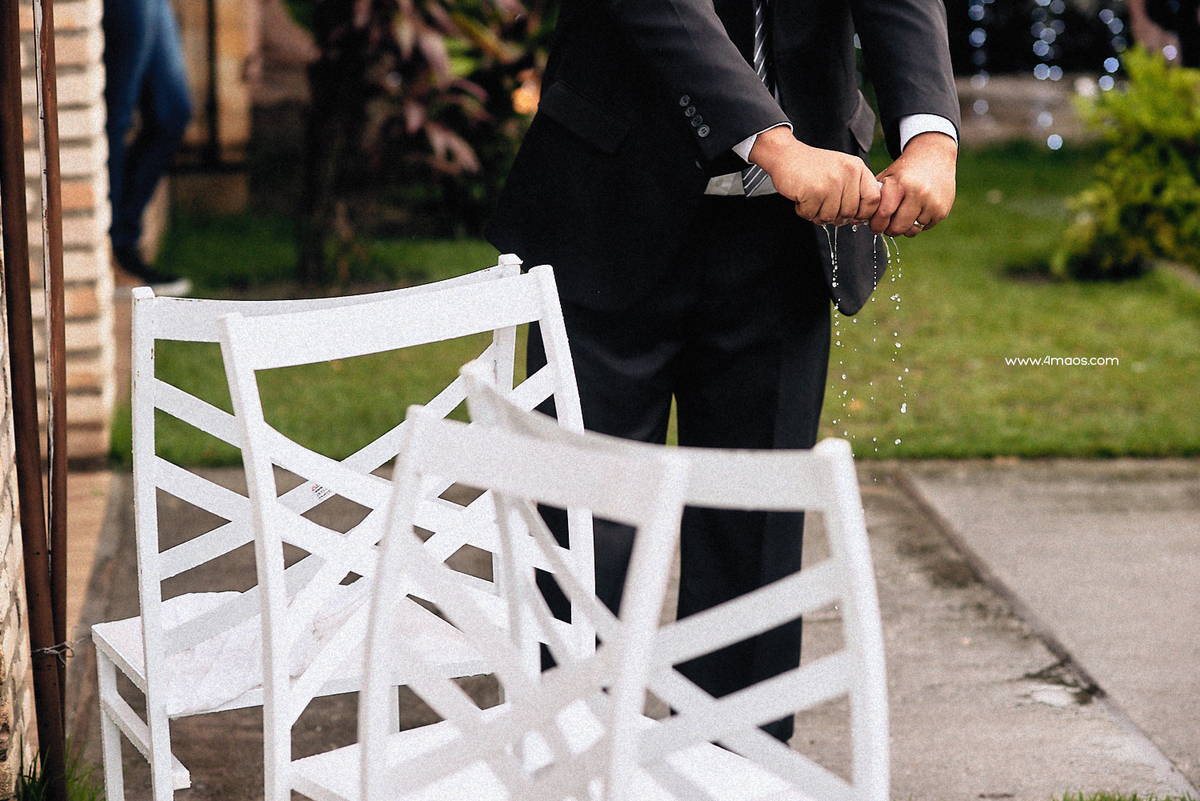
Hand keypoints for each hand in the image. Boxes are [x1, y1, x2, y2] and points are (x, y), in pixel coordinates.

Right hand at [749, 127, 881, 224]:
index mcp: (857, 168)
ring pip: (831, 216)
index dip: (864, 212)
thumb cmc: (812, 167)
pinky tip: (802, 198)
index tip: (854, 215)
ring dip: (817, 214)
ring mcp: (831, 183)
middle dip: (835, 215)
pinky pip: (812, 215)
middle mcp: (847, 173)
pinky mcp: (814, 191)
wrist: (786, 155)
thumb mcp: (840, 171)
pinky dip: (804, 211)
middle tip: (823, 205)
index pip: (874, 199)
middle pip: (851, 212)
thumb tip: (860, 219)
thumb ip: (854, 191)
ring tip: (811, 199)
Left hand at [870, 131, 957, 236]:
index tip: (875, 226)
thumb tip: (860, 221)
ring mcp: (932, 202)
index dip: (877, 224)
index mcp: (900, 183)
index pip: (884, 214)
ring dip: (905, 227)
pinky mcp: (942, 210)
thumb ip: (875, 197)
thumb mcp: (887, 177)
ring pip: (912, 231)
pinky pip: (925, 228)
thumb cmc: (904, 171)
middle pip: (898, 227)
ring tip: (903, 216)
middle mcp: (918, 193)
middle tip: (887, 226)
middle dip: (890, 230)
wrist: (934, 156)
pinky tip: (918, 210)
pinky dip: (919, 223)